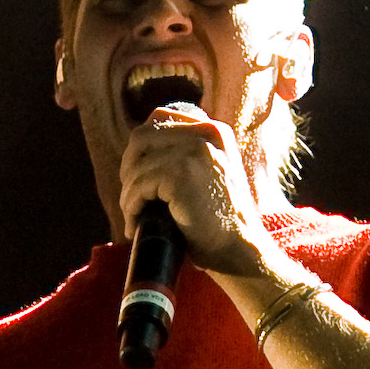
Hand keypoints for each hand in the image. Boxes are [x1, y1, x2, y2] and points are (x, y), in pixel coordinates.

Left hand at [118, 103, 265, 270]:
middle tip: (133, 198)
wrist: (240, 249)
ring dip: (129, 194)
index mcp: (214, 131)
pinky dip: (131, 206)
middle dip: (129, 167)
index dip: (142, 147)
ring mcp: (194, 151)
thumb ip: (188, 157)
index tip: (139, 175)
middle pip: (141, 136)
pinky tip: (135, 225)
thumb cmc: (221, 222)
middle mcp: (206, 133)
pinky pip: (139, 185)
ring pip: (137, 165)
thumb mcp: (211, 175)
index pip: (160, 118)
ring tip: (134, 217)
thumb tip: (137, 154)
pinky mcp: (181, 174)